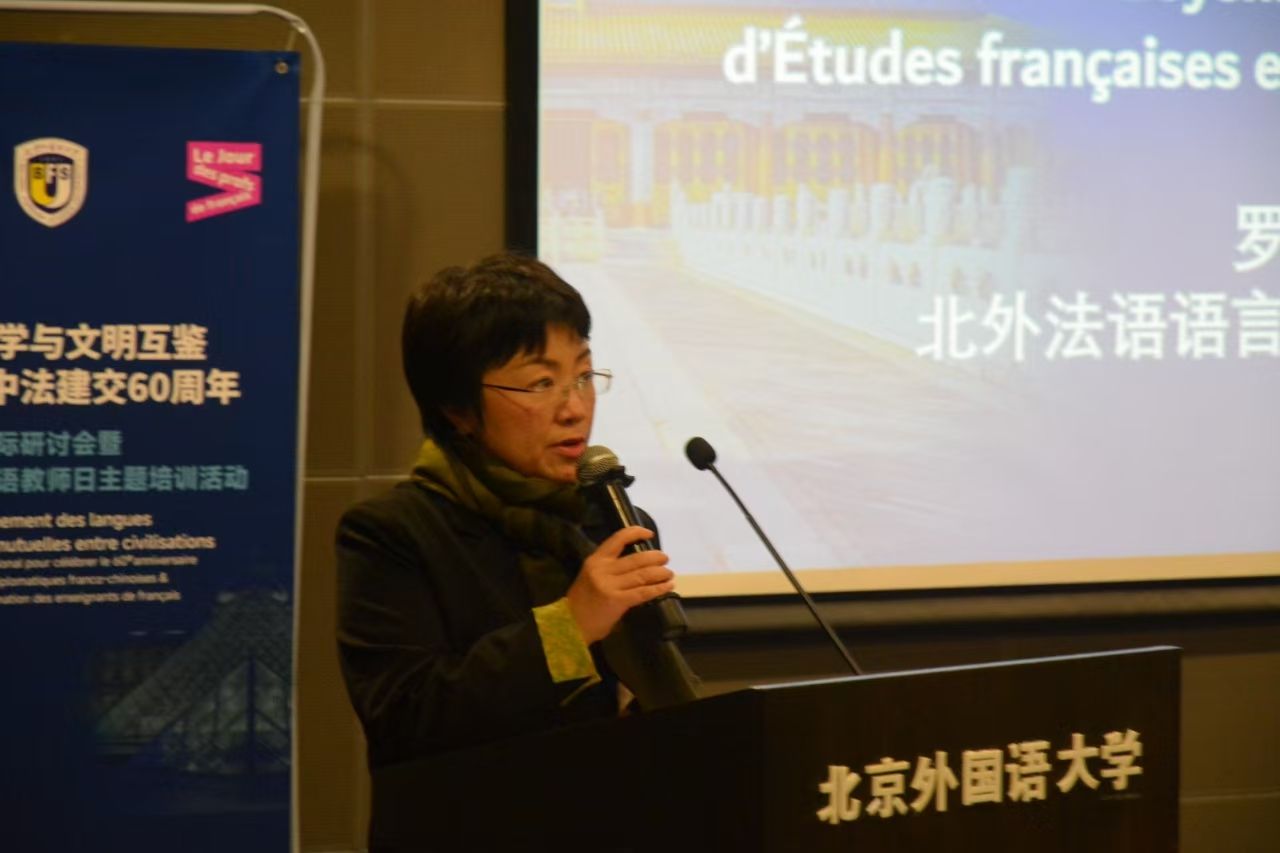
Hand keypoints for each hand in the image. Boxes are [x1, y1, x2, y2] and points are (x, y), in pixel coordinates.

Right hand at [566, 526, 674, 643]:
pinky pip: (642, 592)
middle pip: (636, 558)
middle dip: (655, 557)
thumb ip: (610, 570)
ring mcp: (610, 585)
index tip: (649, 534)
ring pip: (642, 574)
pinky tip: (667, 587)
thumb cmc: (581, 603)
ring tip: (669, 574)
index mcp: (595, 560)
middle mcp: (603, 569)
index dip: (635, 533)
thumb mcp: (590, 577)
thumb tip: (636, 567)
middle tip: (665, 559)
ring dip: (660, 573)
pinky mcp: (617, 601)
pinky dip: (658, 589)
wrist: (569, 625)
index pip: (618, 539)